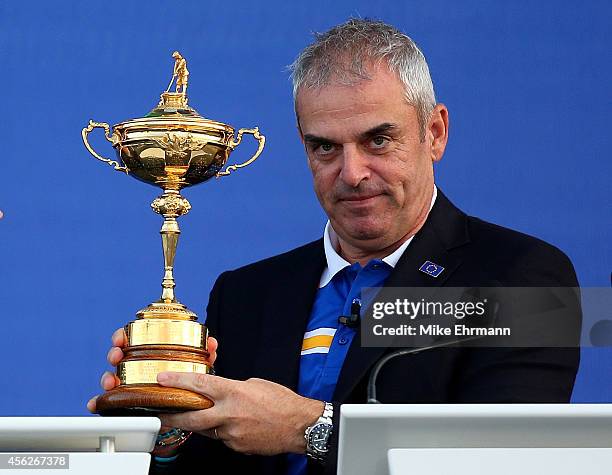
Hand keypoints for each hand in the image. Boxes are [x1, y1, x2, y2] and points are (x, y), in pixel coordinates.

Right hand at [86, 328, 218, 412]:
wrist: (185, 404)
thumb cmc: (187, 376)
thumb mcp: (197, 363)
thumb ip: (204, 352)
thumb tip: (212, 344)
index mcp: (148, 350)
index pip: (130, 337)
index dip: (122, 335)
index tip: (121, 339)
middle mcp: (136, 363)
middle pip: (118, 355)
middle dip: (113, 354)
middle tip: (116, 357)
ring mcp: (130, 381)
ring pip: (111, 376)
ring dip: (107, 377)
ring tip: (110, 383)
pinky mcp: (127, 399)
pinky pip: (110, 399)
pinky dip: (101, 401)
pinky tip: (95, 404)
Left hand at [156, 372, 323, 455]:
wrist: (299, 425)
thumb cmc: (282, 402)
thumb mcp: (254, 384)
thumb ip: (232, 388)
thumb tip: (219, 392)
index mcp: (234, 392)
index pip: (199, 385)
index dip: (178, 381)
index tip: (163, 380)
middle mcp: (230, 413)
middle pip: (192, 417)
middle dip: (172, 416)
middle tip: (161, 414)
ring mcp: (232, 433)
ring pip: (207, 429)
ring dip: (202, 423)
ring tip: (203, 416)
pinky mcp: (237, 446)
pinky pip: (222, 438)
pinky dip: (223, 432)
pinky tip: (233, 426)